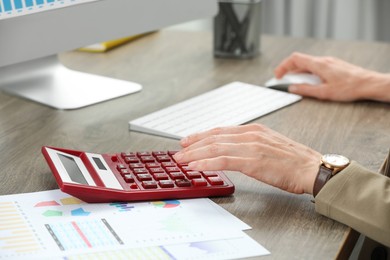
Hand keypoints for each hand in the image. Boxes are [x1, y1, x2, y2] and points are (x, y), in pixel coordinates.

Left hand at [173, 124, 320, 193]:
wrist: (312, 169)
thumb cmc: (294, 161)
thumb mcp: (270, 146)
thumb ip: (251, 146)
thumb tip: (234, 153)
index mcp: (254, 130)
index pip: (221, 131)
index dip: (201, 135)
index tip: (188, 141)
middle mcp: (250, 134)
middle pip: (214, 137)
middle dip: (193, 145)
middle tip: (179, 151)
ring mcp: (251, 146)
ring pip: (214, 147)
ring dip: (194, 154)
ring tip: (181, 159)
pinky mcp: (252, 160)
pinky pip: (223, 160)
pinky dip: (206, 163)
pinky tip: (195, 166)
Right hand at [274, 52, 389, 101]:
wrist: (368, 84)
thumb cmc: (350, 88)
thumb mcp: (324, 93)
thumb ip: (305, 90)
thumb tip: (292, 89)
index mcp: (318, 65)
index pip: (294, 59)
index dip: (283, 66)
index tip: (277, 76)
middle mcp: (323, 60)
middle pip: (300, 61)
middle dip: (288, 71)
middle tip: (283, 81)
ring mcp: (329, 62)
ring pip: (308, 64)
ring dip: (298, 73)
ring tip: (295, 84)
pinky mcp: (333, 66)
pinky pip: (316, 67)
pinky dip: (308, 73)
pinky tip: (310, 82)